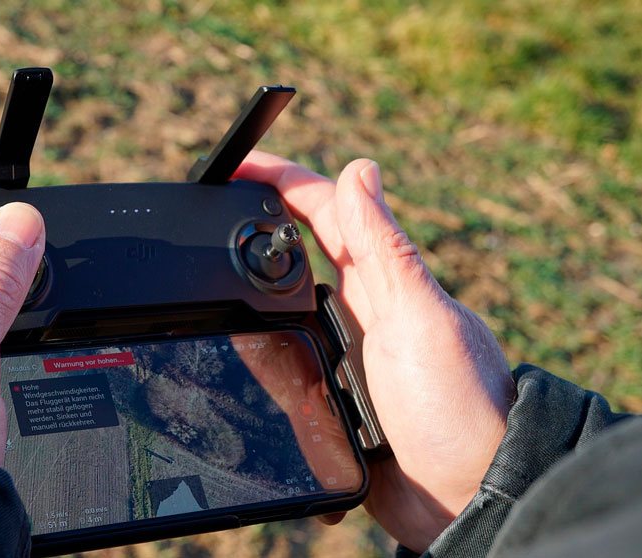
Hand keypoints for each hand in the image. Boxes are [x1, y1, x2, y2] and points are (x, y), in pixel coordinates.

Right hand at [235, 152, 514, 551]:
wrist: (470, 497)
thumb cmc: (459, 406)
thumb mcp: (417, 318)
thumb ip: (386, 250)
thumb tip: (361, 167)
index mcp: (381, 280)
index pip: (323, 211)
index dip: (279, 181)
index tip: (234, 165)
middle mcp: (360, 311)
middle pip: (295, 255)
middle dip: (252, 228)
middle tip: (206, 216)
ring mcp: (343, 355)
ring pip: (280, 312)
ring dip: (247, 295)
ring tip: (205, 281)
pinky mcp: (330, 398)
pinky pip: (280, 369)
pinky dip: (258, 354)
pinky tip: (232, 350)